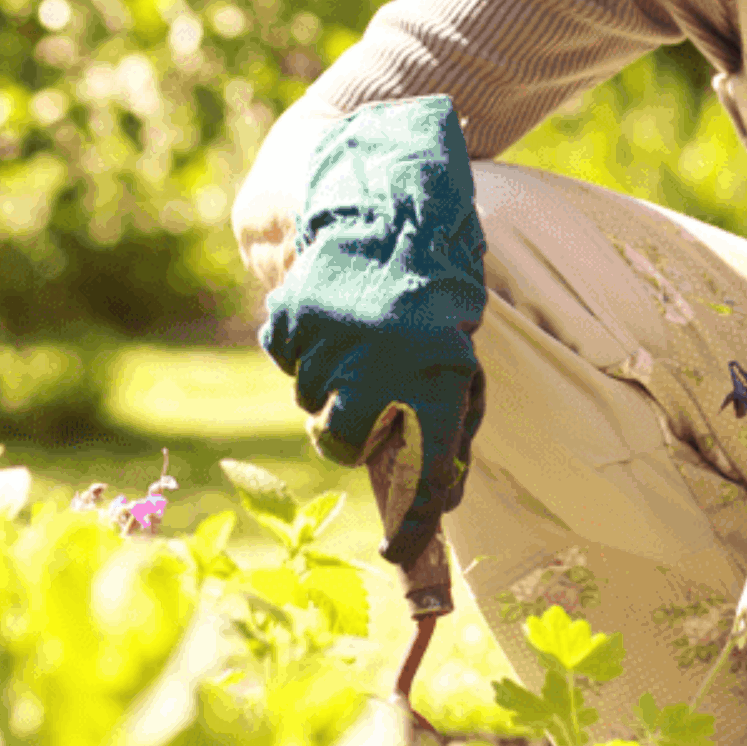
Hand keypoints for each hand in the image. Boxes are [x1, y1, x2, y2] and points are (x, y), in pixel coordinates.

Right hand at [260, 96, 487, 567]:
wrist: (391, 191)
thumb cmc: (438, 277)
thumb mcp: (462, 339)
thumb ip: (450, 404)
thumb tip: (442, 483)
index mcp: (439, 370)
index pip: (428, 465)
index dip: (415, 518)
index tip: (400, 554)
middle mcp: (381, 362)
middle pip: (343, 441)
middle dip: (349, 442)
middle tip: (358, 426)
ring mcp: (330, 338)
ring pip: (309, 400)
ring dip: (327, 385)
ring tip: (353, 342)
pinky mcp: (291, 314)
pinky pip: (284, 358)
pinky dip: (301, 347)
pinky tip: (328, 315)